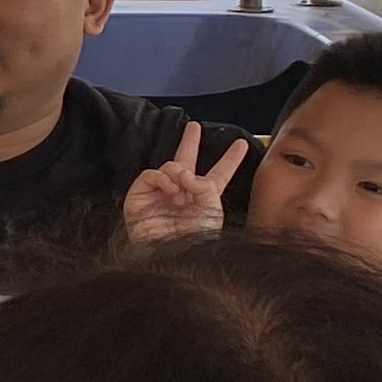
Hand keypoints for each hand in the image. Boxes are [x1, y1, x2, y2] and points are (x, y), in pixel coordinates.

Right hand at [121, 121, 247, 243]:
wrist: (170, 255)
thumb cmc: (194, 240)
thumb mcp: (212, 210)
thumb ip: (205, 185)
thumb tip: (184, 172)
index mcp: (204, 198)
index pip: (219, 174)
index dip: (230, 159)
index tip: (241, 144)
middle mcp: (182, 193)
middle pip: (186, 162)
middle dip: (190, 143)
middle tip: (193, 127)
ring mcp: (160, 194)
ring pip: (169, 166)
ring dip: (178, 172)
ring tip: (182, 187)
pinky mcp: (140, 197)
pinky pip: (151, 175)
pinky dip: (162, 179)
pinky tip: (170, 189)